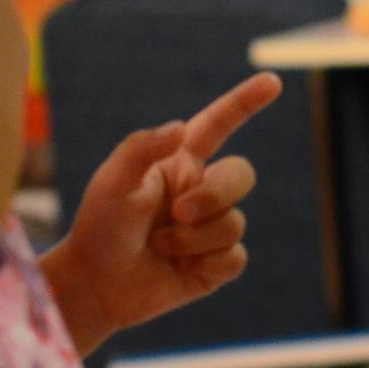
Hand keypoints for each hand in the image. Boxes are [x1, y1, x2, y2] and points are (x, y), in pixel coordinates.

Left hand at [46, 73, 283, 350]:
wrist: (95, 284)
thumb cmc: (100, 227)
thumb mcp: (113, 181)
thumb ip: (142, 147)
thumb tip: (180, 127)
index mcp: (180, 162)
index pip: (219, 124)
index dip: (246, 102)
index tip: (273, 83)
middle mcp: (200, 191)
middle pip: (241, 175)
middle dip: (214, 194)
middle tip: (178, 213)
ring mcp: (210, 228)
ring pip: (234, 223)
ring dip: (195, 237)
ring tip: (159, 246)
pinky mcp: (215, 265)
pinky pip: (236, 257)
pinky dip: (207, 262)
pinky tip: (180, 269)